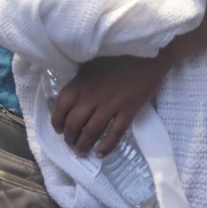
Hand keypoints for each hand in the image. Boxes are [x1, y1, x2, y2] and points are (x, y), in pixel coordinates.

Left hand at [50, 55, 169, 156]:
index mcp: (82, 81)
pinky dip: (106, 146)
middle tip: (71, 143)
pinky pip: (115, 134)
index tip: (58, 129)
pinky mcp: (129, 111)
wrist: (150, 54)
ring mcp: (111, 104)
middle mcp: (93, 95)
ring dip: (84, 145)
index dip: (56, 120)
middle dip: (70, 137)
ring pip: (92, 131)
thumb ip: (81, 81)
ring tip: (82, 152)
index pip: (61, 105)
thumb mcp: (93, 63)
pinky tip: (101, 154)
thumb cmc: (119, 56)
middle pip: (74, 122)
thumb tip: (69, 100)